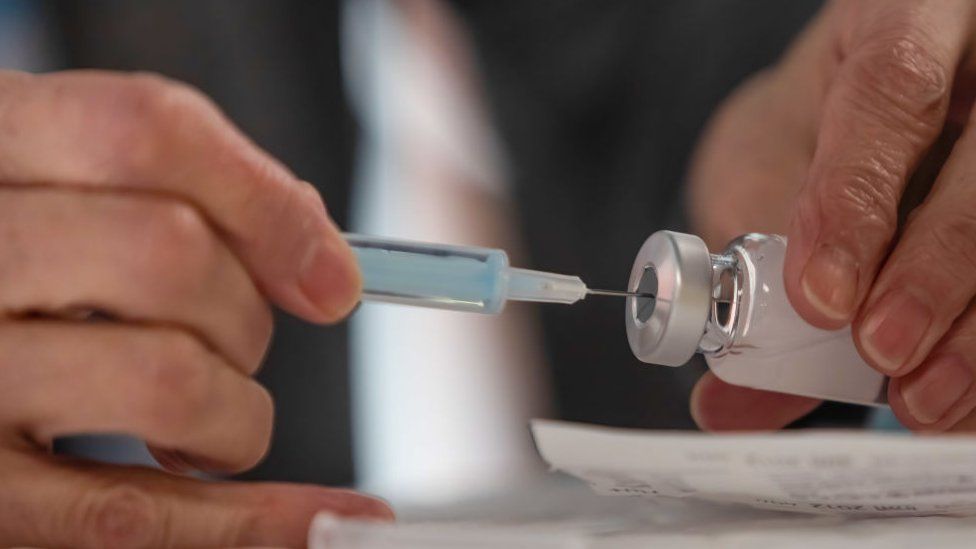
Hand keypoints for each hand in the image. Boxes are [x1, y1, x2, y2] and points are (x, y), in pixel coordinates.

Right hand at [0, 70, 388, 547]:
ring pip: (168, 378)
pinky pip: (123, 516)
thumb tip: (317, 254)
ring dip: (238, 413)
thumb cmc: (0, 264)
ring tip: (211, 422)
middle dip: (248, 313)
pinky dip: (246, 524)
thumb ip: (166, 191)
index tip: (330, 271)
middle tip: (238, 346)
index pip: (149, 132)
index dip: (266, 203)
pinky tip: (318, 519)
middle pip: (170, 253)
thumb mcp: (43, 185)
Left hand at [687, 0, 975, 431]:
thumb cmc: (806, 135)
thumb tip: (722, 403)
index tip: (821, 298)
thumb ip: (752, 278)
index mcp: (896, 18)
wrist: (847, 111)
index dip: (858, 198)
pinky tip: (958, 396)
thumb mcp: (763, 181)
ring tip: (921, 398)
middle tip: (880, 353)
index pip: (891, 87)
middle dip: (935, 270)